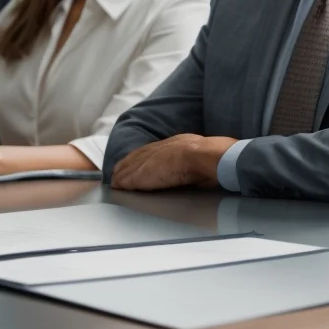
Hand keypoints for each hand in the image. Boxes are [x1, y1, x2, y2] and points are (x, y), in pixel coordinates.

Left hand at [111, 134, 237, 191]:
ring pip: (133, 165)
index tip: (136, 160)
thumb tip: (194, 168)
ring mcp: (154, 159)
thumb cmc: (213, 158)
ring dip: (123, 173)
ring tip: (115, 180)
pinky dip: (124, 182)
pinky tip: (118, 186)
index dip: (143, 155)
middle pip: (140, 155)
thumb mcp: (202, 153)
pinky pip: (132, 178)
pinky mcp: (148, 173)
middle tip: (117, 170)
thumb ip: (193, 158)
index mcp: (177, 143)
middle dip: (128, 163)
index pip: (155, 149)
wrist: (207, 156)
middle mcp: (163, 148)